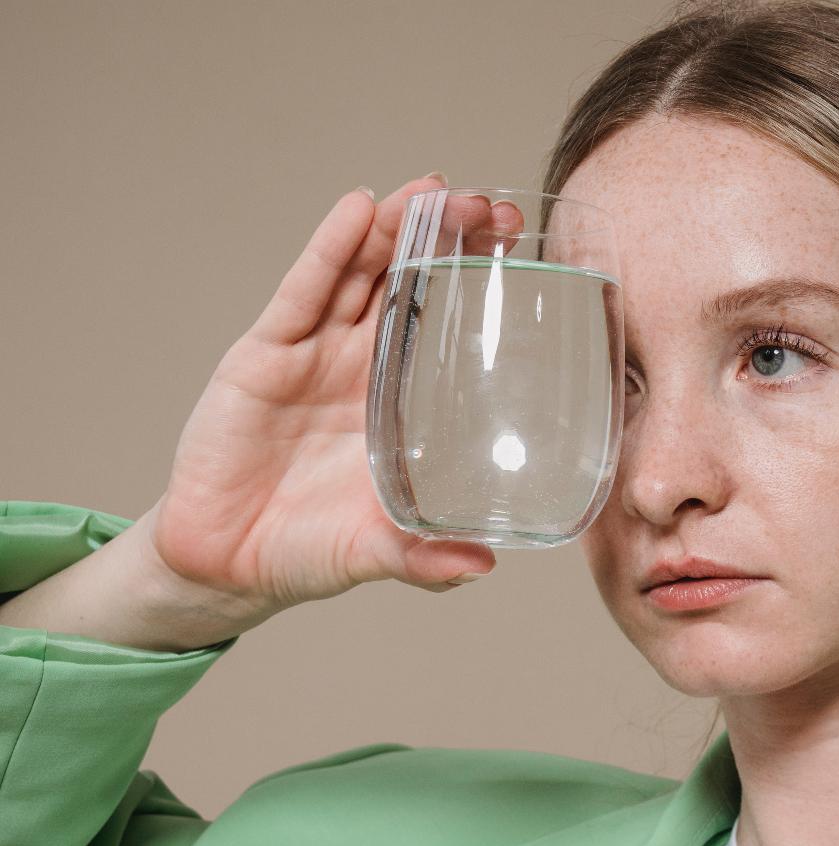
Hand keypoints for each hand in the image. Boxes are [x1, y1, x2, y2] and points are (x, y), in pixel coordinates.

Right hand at [141, 176, 517, 616]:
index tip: (518, 252)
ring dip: (394, 229)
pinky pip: (301, 294)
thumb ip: (425, 561)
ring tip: (432, 190)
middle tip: (488, 207)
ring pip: (359, 276)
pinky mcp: (263, 356)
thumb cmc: (307, 551)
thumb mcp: (376, 553)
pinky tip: (356, 210)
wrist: (225, 562)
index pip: (446, 328)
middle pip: (408, 286)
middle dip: (446, 242)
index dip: (477, 288)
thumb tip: (485, 567)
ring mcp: (313, 356)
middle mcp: (360, 370)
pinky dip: (329, 251)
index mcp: (398, 406)